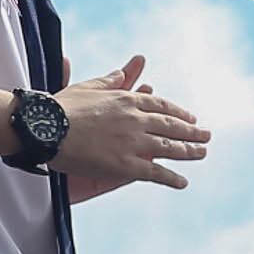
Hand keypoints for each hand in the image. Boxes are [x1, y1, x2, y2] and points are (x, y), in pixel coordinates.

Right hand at [50, 56, 210, 190]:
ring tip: (202, 153)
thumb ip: (110, 81)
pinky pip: (155, 172)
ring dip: (189, 151)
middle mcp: (135, 119)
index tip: (189, 116)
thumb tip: (124, 71)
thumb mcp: (89, 87)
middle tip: (206, 135)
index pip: (160, 105)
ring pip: (169, 147)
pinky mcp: (126, 165)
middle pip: (171, 125)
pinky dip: (171, 178)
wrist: (46, 128)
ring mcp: (133, 142)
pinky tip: (183, 182)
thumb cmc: (61, 107)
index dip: (178, 112)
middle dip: (191, 131)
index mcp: (126, 99)